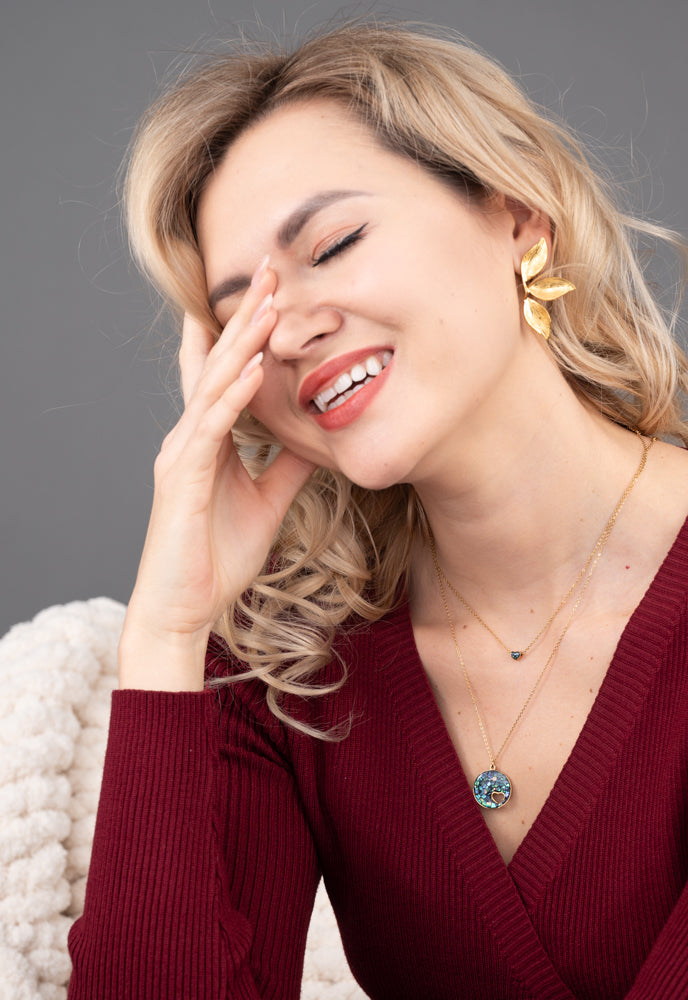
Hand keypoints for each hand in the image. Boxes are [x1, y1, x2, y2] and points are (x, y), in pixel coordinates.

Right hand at [119, 259, 315, 689]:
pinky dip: (235, 394)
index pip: (227, 373)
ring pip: (215, 385)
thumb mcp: (268, 501)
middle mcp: (189, 436)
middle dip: (246, 317)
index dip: (248, 332)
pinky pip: (212, 426)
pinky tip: (257, 367)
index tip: (276, 292)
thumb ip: (287, 464)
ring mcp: (182, 454)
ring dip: (243, 342)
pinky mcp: (183, 478)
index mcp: (208, 440)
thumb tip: (318, 437)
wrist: (185, 609)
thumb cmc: (218, 557)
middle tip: (271, 270)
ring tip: (271, 303)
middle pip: (220, 364)